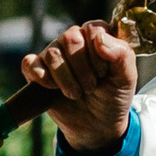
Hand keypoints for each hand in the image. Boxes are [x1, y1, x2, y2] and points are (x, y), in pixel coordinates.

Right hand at [20, 19, 139, 155]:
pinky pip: (29, 63)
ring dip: (66, 79)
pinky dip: (40, 76)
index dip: (98, 54)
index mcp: (98, 35)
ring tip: (76, 93)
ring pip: (52, 53)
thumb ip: (121, 54)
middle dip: (82, 69)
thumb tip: (99, 38)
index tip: (103, 74)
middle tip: (90, 87)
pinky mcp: (37, 70)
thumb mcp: (126, 78)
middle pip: (70, 37)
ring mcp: (54, 53)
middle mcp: (74, 39)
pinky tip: (52, 88)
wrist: (96, 126)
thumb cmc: (113, 97)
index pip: (93, 29)